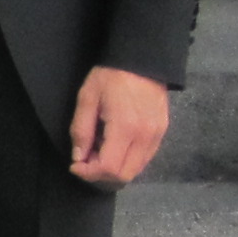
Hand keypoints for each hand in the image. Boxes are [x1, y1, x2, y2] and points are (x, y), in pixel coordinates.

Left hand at [70, 64, 172, 186]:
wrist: (143, 61)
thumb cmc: (111, 76)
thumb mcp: (87, 99)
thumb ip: (81, 130)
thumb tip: (79, 157)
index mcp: (125, 128)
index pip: (109, 168)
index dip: (89, 173)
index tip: (75, 165)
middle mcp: (145, 137)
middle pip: (125, 175)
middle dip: (101, 175)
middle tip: (86, 160)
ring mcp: (157, 136)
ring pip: (136, 169)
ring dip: (115, 169)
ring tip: (99, 151)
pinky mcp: (162, 132)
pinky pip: (145, 158)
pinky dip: (127, 161)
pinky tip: (114, 147)